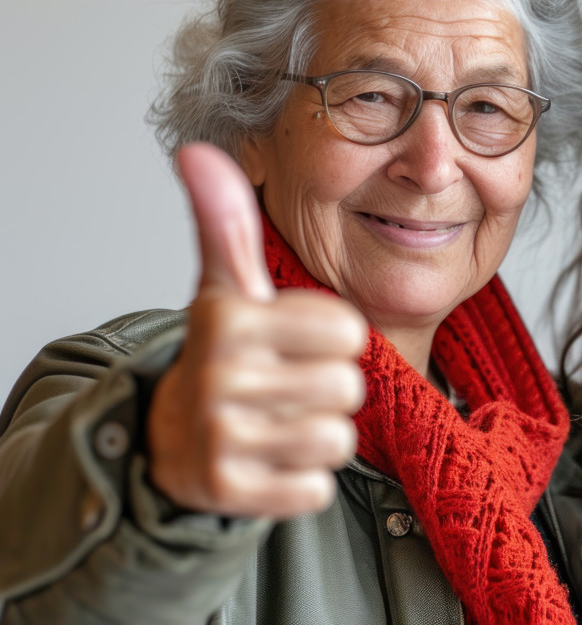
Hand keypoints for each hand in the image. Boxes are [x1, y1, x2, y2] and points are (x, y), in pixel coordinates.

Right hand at [147, 143, 366, 518]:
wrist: (171, 438)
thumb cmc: (226, 354)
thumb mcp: (228, 286)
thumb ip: (226, 222)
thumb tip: (198, 151)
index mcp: (229, 318)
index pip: (349, 331)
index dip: (333, 338)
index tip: (294, 340)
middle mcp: (220, 377)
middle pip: (349, 387)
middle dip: (328, 388)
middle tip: (284, 384)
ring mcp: (221, 438)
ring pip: (336, 439)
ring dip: (318, 433)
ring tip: (278, 420)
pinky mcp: (229, 492)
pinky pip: (316, 488)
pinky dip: (302, 479)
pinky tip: (268, 460)